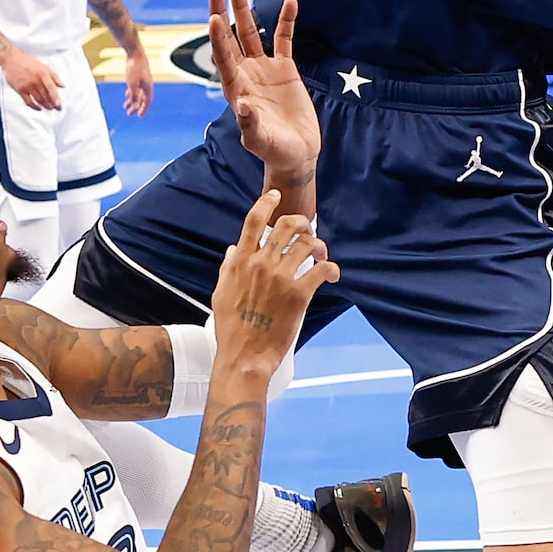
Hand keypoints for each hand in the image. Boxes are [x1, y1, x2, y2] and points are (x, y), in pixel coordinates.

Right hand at [0, 45, 63, 111]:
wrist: (11, 59)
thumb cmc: (27, 61)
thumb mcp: (44, 66)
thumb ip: (54, 76)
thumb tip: (62, 85)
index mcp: (43, 74)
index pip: (52, 88)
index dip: (56, 98)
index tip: (59, 105)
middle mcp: (35, 81)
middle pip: (46, 96)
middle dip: (52, 104)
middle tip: (56, 108)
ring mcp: (27, 86)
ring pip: (38, 100)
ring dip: (45, 106)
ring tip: (49, 108)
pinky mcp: (20, 90)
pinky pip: (28, 101)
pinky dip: (34, 107)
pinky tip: (38, 108)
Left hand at [121, 45, 154, 117]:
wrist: (135, 54)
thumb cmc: (135, 68)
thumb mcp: (132, 83)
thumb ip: (133, 94)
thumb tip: (134, 104)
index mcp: (148, 87)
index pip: (147, 101)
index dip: (143, 109)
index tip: (139, 115)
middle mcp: (147, 85)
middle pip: (142, 99)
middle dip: (136, 106)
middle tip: (129, 114)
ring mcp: (143, 81)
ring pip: (138, 94)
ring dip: (132, 101)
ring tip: (125, 107)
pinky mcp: (138, 77)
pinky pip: (136, 88)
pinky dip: (131, 93)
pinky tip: (126, 95)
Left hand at [209, 0, 318, 186]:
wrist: (296, 153)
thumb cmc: (274, 151)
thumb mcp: (260, 140)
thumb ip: (250, 124)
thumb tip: (242, 104)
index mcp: (236, 89)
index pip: (222, 57)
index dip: (217, 37)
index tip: (213, 16)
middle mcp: (246, 73)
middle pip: (231, 36)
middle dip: (224, 12)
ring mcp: (265, 69)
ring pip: (252, 32)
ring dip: (246, 9)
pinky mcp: (285, 69)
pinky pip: (284, 39)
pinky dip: (286, 21)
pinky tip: (290, 1)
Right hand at [210, 188, 336, 377]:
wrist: (244, 356)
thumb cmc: (231, 329)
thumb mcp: (221, 293)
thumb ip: (228, 268)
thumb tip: (234, 249)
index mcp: (241, 261)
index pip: (254, 221)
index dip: (267, 203)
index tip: (277, 196)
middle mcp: (261, 263)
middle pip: (287, 226)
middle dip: (302, 223)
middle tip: (308, 231)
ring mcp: (281, 277)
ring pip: (307, 244)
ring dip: (318, 246)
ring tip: (320, 255)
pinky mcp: (300, 294)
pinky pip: (322, 269)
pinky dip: (331, 268)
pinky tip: (332, 274)